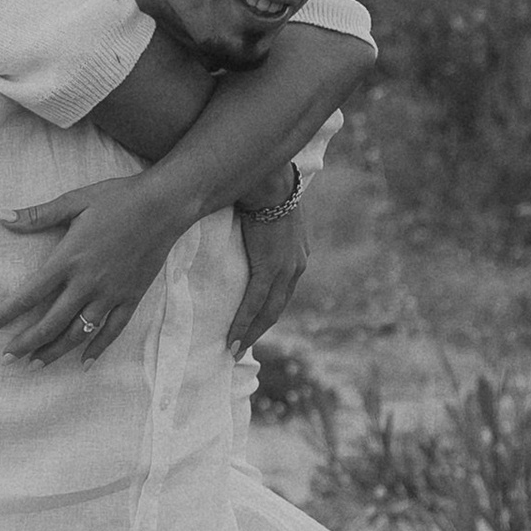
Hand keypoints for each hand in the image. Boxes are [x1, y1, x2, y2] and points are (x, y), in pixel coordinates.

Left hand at [0, 174, 183, 362]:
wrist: (163, 205)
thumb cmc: (117, 198)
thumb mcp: (74, 201)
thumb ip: (37, 215)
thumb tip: (1, 217)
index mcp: (69, 259)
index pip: (29, 294)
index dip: (5, 314)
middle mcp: (87, 282)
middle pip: (50, 323)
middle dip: (25, 344)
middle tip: (5, 358)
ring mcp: (111, 293)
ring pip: (78, 332)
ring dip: (54, 352)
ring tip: (35, 365)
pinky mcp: (131, 297)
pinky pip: (112, 331)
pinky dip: (97, 349)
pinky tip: (84, 363)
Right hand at [229, 194, 311, 352]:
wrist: (270, 181)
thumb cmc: (265, 190)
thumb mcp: (271, 215)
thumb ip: (265, 231)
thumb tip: (250, 231)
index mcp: (298, 255)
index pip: (283, 291)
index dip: (268, 310)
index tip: (254, 325)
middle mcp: (297, 266)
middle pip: (277, 307)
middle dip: (259, 329)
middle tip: (242, 346)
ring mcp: (285, 269)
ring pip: (267, 311)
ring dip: (251, 332)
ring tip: (234, 349)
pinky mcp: (270, 268)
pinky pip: (254, 303)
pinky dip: (243, 323)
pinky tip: (232, 338)